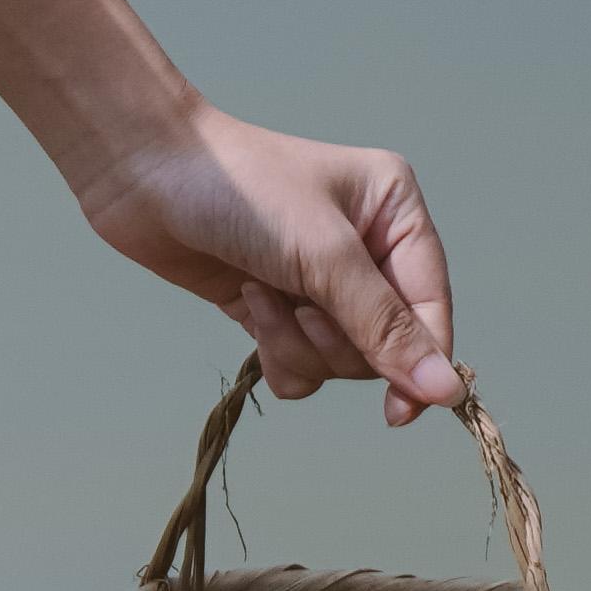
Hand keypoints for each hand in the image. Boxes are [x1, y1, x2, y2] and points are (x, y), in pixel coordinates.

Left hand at [75, 106, 459, 422]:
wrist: (145, 177)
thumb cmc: (240, 191)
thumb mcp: (323, 255)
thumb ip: (383, 326)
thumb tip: (445, 391)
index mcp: (397, 214)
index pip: (429, 308)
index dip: (420, 363)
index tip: (399, 413)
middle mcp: (367, 248)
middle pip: (382, 346)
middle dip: (335, 340)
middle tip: (299, 306)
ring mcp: (320, 282)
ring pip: (336, 362)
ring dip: (296, 344)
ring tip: (259, 293)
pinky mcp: (276, 308)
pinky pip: (298, 365)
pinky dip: (274, 352)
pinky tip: (247, 305)